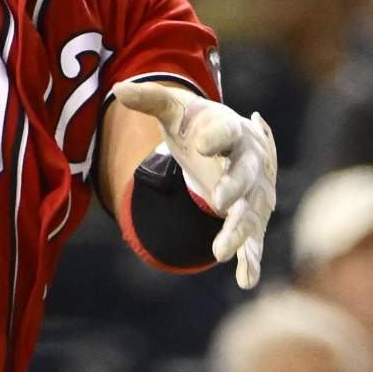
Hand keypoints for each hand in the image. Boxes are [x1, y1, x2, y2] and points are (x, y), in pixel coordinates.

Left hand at [111, 80, 276, 289]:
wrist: (228, 144)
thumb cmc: (198, 126)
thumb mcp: (174, 110)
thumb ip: (150, 100)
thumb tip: (118, 90)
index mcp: (232, 132)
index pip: (226, 133)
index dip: (216, 137)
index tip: (202, 144)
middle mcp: (250, 164)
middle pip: (246, 177)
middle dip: (234, 188)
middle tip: (218, 200)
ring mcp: (254, 195)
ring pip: (250, 214)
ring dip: (239, 232)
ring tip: (221, 251)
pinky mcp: (250, 219)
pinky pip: (253, 242)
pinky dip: (251, 260)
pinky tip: (246, 281)